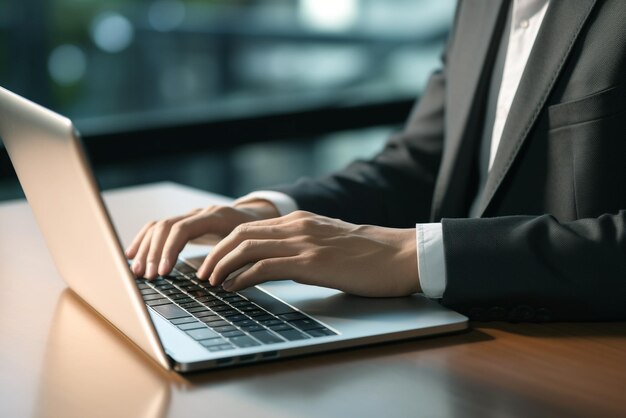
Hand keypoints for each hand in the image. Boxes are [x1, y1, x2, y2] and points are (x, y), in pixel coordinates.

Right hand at [125, 200, 279, 278]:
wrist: (258, 216)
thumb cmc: (257, 233)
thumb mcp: (252, 245)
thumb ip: (236, 258)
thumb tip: (214, 278)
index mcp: (215, 216)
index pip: (182, 229)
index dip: (170, 250)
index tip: (164, 272)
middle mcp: (199, 213)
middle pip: (165, 227)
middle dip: (154, 253)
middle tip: (148, 277)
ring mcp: (190, 217)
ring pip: (159, 227)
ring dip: (145, 249)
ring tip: (138, 272)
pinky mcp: (185, 224)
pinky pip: (158, 228)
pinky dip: (144, 241)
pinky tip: (133, 256)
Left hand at [197, 211, 419, 296]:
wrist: (401, 255)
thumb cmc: (371, 254)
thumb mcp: (330, 243)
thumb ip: (304, 246)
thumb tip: (281, 263)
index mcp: (300, 221)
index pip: (250, 227)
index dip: (225, 244)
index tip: (212, 260)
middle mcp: (297, 226)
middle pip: (240, 233)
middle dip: (215, 253)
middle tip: (202, 273)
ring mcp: (304, 242)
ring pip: (247, 247)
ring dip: (222, 265)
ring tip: (211, 282)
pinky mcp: (311, 263)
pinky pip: (265, 266)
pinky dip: (243, 277)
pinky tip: (234, 289)